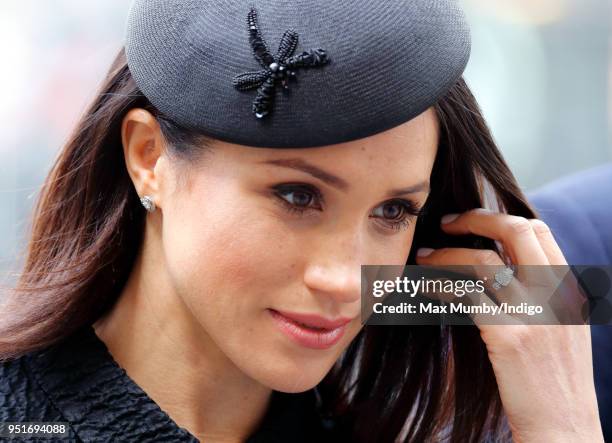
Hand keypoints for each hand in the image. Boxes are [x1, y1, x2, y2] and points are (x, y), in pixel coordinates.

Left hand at [415, 208, 603, 442]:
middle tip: (445, 223)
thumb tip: (500, 266)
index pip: (539, 230)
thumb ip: (541, 296)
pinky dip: (439, 283)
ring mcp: (535, 315)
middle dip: (475, 218)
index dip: (501, 217)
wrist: (564, 430)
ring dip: (446, 253)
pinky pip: (466, 294)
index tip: (472, 221)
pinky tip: (424, 286)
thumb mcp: (562, 330)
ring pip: (483, 260)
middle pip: (515, 230)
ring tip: (423, 258)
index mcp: (570, 290)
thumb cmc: (553, 383)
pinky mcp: (509, 337)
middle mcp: (557, 295)